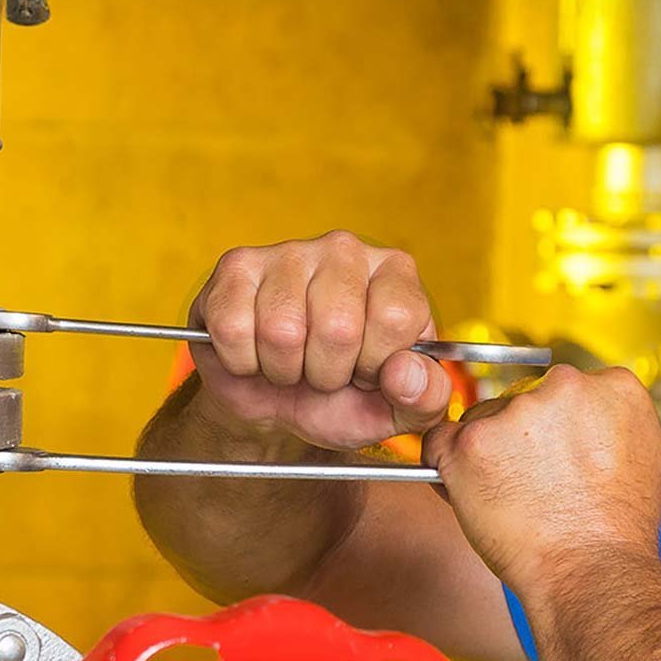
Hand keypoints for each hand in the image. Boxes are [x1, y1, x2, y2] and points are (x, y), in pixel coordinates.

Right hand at [187, 231, 453, 450]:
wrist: (272, 403)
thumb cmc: (340, 397)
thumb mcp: (395, 410)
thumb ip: (425, 397)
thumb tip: (405, 370)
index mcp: (395, 273)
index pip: (396, 316)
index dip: (376, 363)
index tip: (365, 370)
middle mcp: (345, 250)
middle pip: (338, 326)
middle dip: (327, 372)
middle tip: (323, 370)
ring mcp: (288, 252)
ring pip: (282, 330)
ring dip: (283, 369)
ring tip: (290, 362)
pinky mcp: (236, 267)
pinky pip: (235, 330)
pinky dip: (244, 361)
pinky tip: (256, 352)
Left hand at [420, 365, 660, 594]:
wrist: (593, 571)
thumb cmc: (616, 529)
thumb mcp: (641, 457)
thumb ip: (609, 422)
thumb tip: (584, 418)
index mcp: (612, 386)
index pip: (564, 389)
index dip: (554, 426)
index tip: (554, 455)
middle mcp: (564, 386)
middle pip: (522, 398)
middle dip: (519, 435)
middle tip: (531, 482)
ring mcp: (515, 412)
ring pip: (482, 419)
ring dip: (486, 451)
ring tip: (511, 498)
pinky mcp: (472, 441)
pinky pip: (440, 441)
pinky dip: (447, 466)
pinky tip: (473, 493)